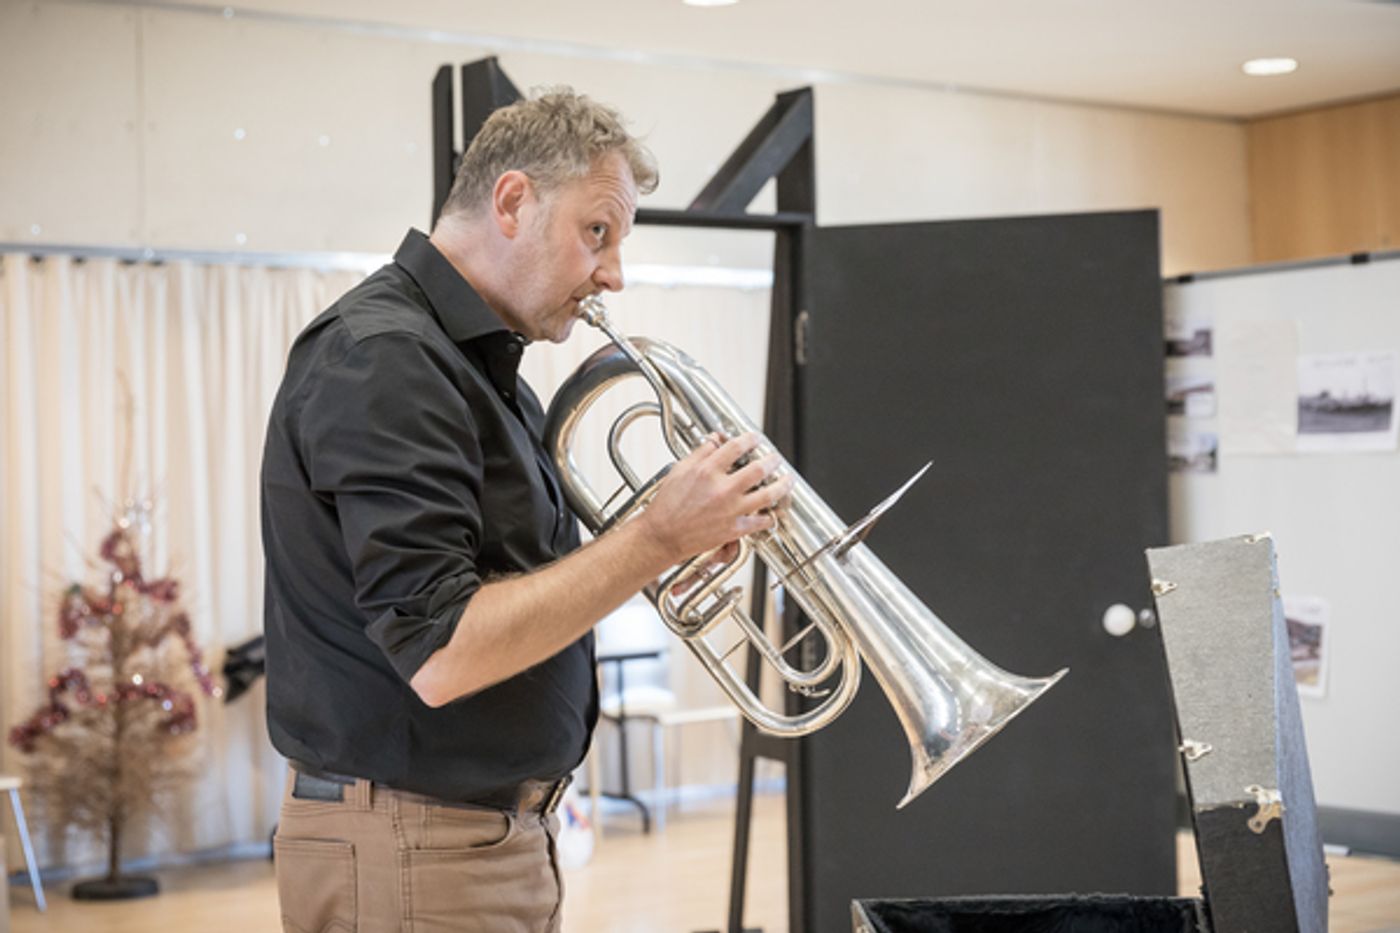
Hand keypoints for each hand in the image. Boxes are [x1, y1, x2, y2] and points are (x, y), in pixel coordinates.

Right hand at [636, 432, 794, 567]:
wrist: (663, 535)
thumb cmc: (668, 505)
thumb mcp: (680, 470)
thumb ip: (701, 453)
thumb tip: (716, 439)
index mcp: (707, 471)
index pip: (737, 447)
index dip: (750, 439)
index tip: (755, 439)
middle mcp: (722, 489)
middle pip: (759, 469)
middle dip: (772, 460)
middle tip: (776, 458)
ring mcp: (730, 510)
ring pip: (768, 495)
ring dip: (782, 486)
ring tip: (788, 480)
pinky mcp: (734, 529)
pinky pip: (761, 521)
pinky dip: (769, 516)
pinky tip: (772, 511)